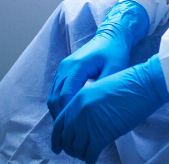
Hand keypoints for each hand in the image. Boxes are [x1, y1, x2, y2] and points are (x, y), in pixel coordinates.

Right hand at [47, 0, 149, 119]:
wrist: (112, 34)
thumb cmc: (115, 51)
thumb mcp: (115, 68)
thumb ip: (105, 86)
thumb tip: (97, 109)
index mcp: (78, 66)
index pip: (66, 95)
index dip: (67, 114)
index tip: (73, 129)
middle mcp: (66, 67)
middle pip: (55, 97)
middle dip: (59, 117)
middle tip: (66, 135)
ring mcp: (63, 68)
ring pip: (52, 95)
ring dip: (57, 112)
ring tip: (65, 129)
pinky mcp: (64, 70)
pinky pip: (56, 90)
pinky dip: (58, 104)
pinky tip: (67, 116)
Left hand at [51, 56, 168, 163]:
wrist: (145, 84)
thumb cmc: (130, 84)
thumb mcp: (101, 89)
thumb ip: (88, 105)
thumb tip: (85, 123)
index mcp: (78, 99)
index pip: (59, 124)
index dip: (57, 138)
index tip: (58, 147)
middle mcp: (79, 112)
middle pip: (66, 138)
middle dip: (69, 149)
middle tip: (75, 153)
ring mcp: (90, 124)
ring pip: (76, 148)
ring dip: (80, 154)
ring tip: (86, 155)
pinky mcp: (102, 135)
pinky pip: (90, 153)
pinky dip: (90, 159)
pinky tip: (93, 159)